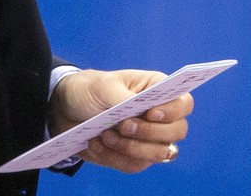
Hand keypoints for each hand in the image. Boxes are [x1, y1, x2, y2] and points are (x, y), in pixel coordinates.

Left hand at [49, 69, 193, 173]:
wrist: (66, 109)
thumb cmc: (90, 89)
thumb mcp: (103, 85)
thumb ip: (122, 97)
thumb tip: (136, 111)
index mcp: (157, 90)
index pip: (184, 103)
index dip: (173, 111)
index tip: (151, 113)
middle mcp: (159, 117)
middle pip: (177, 132)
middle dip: (149, 132)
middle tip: (122, 125)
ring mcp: (149, 139)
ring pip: (159, 153)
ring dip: (131, 147)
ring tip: (105, 134)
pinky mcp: (134, 156)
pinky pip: (135, 165)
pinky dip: (114, 157)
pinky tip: (97, 143)